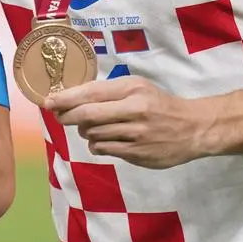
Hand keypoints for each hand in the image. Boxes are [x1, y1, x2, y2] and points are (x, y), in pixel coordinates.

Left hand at [45, 77, 213, 168]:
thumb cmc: (159, 104)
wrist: (194, 127)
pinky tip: (103, 140)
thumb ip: (107, 91)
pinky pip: (104, 149)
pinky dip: (97, 145)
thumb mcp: (137, 87)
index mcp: (132, 90)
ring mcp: (137, 134)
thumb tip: (71, 97)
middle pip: (87, 115)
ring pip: (94, 134)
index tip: (48, 101)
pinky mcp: (139, 154)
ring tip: (92, 128)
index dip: (65, 98)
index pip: (90, 93)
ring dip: (85, 132)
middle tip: (60, 116)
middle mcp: (134, 110)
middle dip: (67, 116)